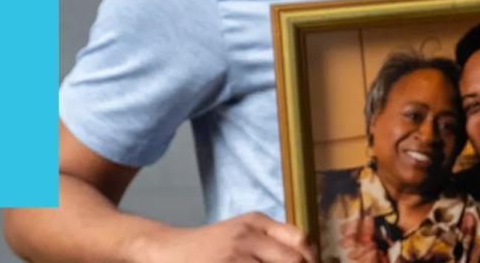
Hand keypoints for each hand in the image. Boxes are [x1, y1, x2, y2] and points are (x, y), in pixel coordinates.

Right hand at [132, 211, 316, 262]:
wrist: (168, 250)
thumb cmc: (212, 246)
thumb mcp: (243, 231)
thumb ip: (271, 240)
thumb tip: (307, 256)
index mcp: (256, 221)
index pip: (299, 239)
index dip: (311, 259)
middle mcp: (247, 235)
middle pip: (292, 261)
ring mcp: (233, 255)